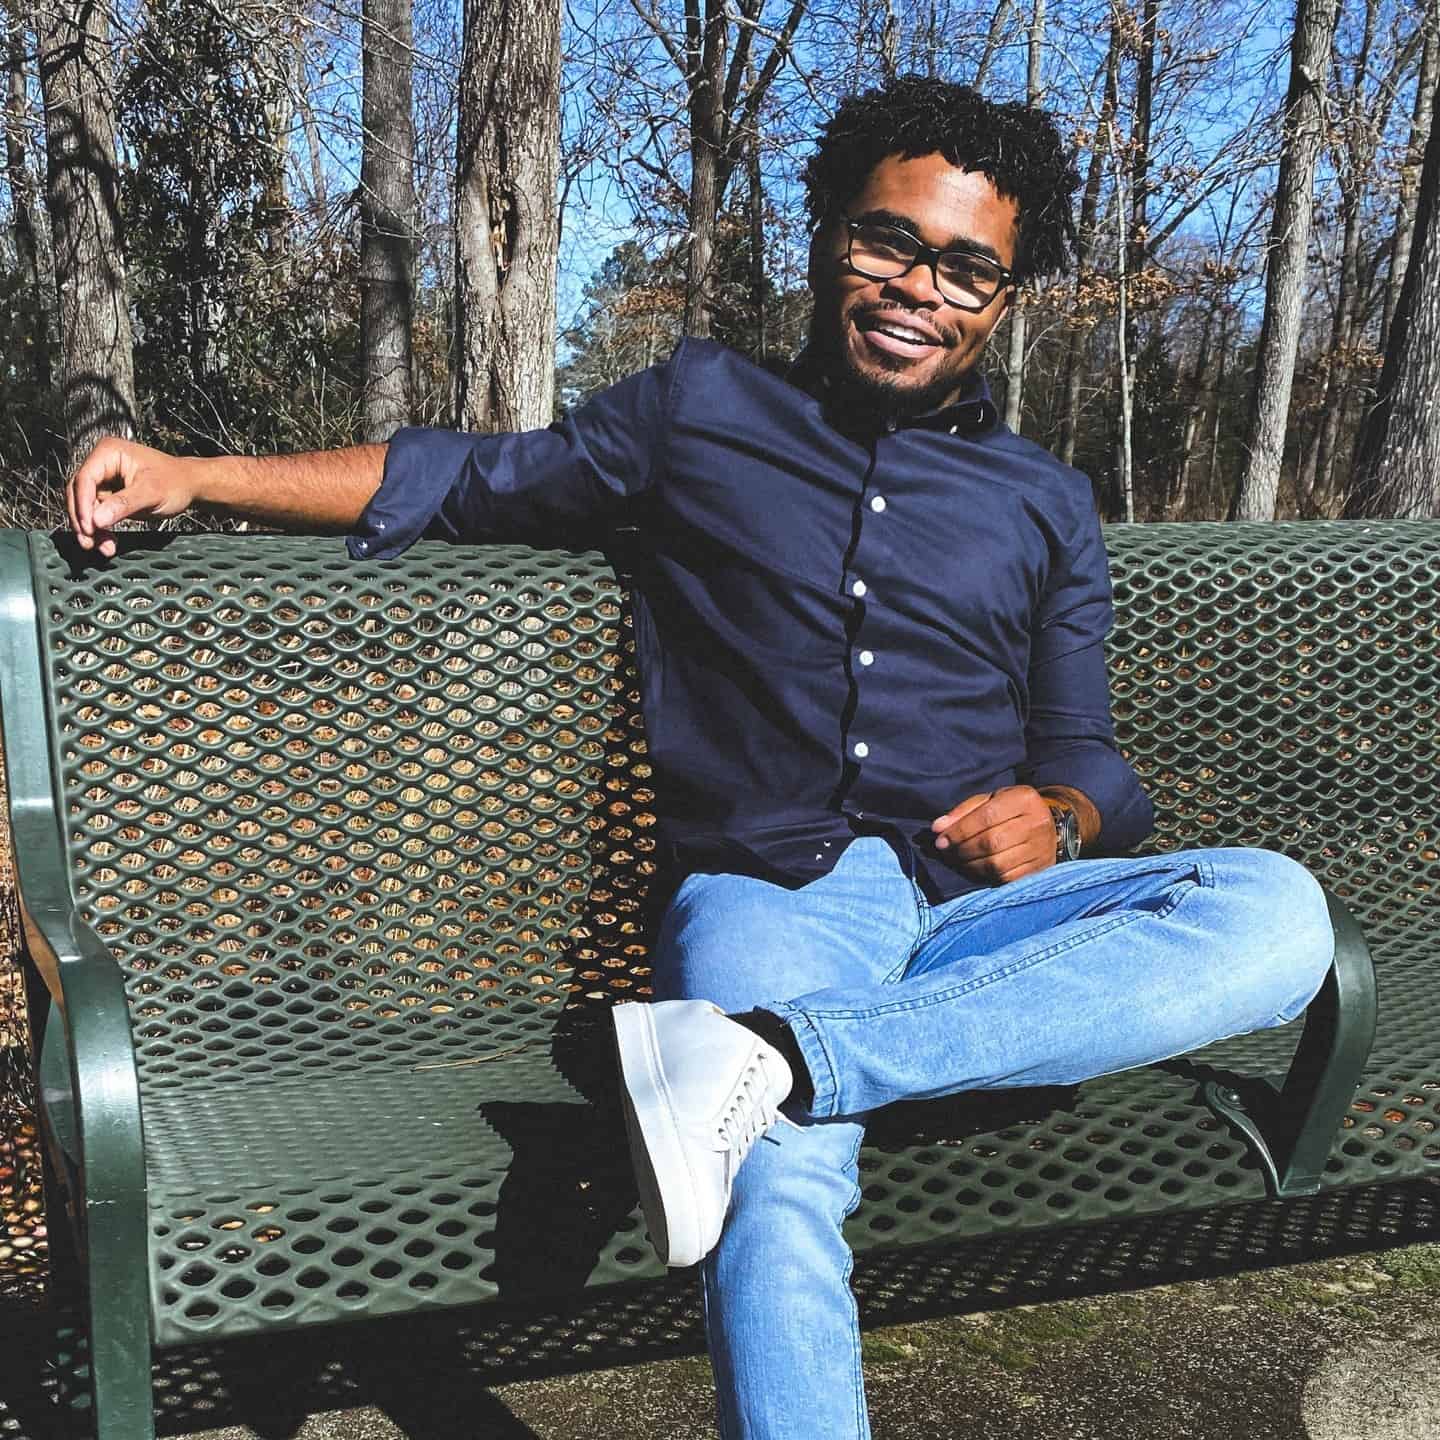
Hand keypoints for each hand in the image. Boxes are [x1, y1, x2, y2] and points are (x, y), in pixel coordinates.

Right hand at [67, 438, 199, 556]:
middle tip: (89, 543)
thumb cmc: (175, 482)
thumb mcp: (151, 492)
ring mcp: (104, 480)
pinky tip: (107, 543)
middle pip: (79, 494)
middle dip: (84, 521)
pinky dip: (100, 531)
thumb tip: (97, 520)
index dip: (83, 505)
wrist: (189, 486)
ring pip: (86, 507)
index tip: (88, 527)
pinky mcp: (108, 495)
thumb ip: (123, 504)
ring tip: (104, 548)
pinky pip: (96, 514)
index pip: (85, 479)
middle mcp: (101, 464)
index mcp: (109, 452)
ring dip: (91, 530)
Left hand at [930, 785, 1055, 884]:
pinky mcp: (1041, 868)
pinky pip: (1007, 878)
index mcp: (1024, 799)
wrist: (1047, 825)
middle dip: (963, 849)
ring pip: (998, 864)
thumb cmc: (1011, 810)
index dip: (960, 831)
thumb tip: (938, 828)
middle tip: (948, 852)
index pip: (986, 816)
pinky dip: (985, 876)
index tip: (941, 840)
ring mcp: (1041, 848)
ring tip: (958, 860)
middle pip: (992, 842)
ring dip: (971, 865)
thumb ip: (963, 812)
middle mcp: (1037, 823)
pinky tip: (975, 869)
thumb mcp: (990, 800)